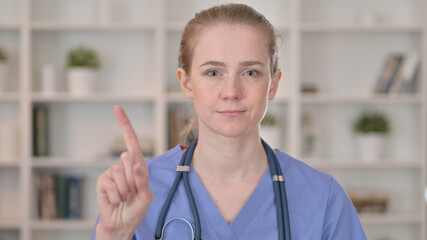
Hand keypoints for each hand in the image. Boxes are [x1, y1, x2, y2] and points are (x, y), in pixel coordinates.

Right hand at [96, 106, 152, 239]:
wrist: (122, 224)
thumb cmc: (136, 209)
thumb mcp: (145, 195)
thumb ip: (142, 178)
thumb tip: (135, 162)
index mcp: (137, 165)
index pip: (132, 141)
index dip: (125, 125)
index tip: (117, 109)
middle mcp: (124, 166)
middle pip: (129, 158)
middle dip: (133, 178)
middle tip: (132, 192)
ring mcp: (112, 172)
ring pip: (120, 173)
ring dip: (125, 190)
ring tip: (124, 197)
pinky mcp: (102, 181)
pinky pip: (111, 184)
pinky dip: (116, 195)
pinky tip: (116, 200)